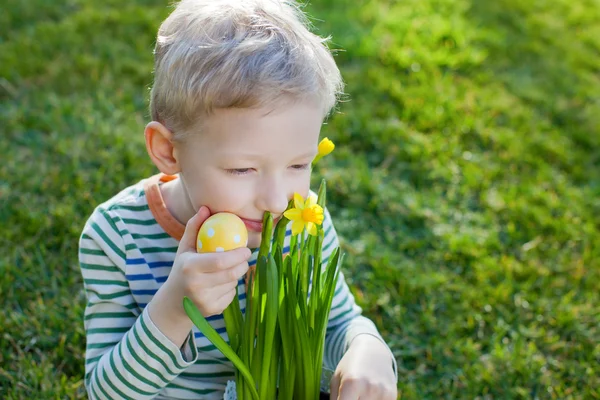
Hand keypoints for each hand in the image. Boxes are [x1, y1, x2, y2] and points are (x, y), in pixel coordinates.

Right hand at [148, 206, 250, 345]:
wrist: (173, 303)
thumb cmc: (182, 269)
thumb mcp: (184, 248)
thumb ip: (194, 227)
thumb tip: (205, 208)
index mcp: (190, 267)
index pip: (221, 261)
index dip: (238, 255)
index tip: (247, 249)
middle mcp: (197, 286)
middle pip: (231, 273)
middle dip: (243, 264)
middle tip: (245, 257)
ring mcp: (205, 301)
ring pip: (233, 283)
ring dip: (235, 275)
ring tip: (227, 270)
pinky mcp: (213, 310)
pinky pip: (231, 294)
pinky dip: (231, 287)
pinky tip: (220, 285)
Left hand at [330, 335, 397, 399]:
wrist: (373, 352)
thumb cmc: (349, 367)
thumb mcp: (336, 380)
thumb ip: (334, 399)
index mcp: (351, 383)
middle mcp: (369, 388)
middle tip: (350, 396)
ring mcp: (383, 394)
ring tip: (358, 395)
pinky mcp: (392, 396)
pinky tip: (368, 396)